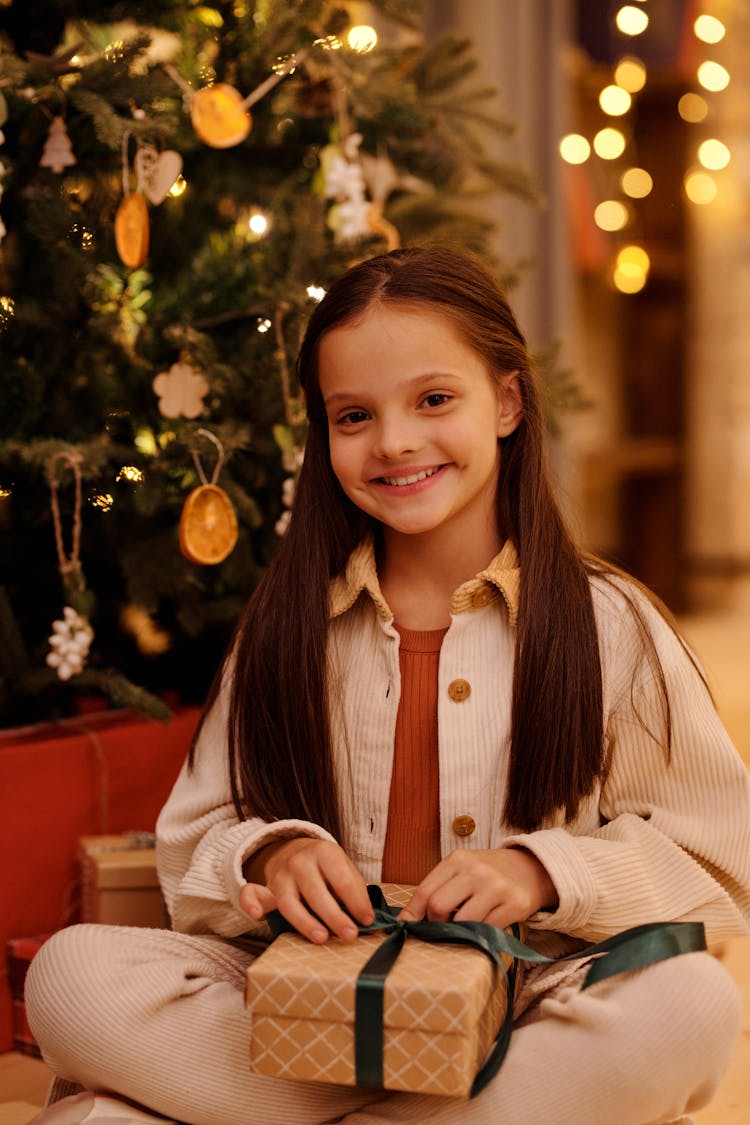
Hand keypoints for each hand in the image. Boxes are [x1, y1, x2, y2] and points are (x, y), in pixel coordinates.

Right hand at [239, 837, 373, 943]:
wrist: (292, 850)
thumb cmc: (326, 867)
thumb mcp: (344, 868)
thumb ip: (356, 891)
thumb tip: (370, 921)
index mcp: (325, 852)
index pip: (342, 880)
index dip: (356, 902)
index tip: (366, 921)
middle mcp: (300, 861)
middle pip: (316, 892)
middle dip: (334, 916)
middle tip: (349, 935)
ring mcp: (280, 875)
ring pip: (288, 902)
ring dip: (305, 921)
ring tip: (322, 938)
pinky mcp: (263, 887)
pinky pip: (250, 894)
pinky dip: (250, 904)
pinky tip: (257, 916)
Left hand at [397, 847, 556, 929]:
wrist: (530, 870)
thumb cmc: (487, 874)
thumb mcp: (461, 870)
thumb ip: (436, 889)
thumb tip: (406, 920)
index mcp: (457, 859)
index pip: (424, 891)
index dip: (413, 914)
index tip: (409, 927)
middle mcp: (476, 870)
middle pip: (438, 906)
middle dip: (436, 923)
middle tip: (444, 925)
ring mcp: (496, 887)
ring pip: (462, 922)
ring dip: (459, 931)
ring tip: (465, 926)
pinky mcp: (514, 905)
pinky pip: (487, 931)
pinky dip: (481, 935)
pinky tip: (484, 927)